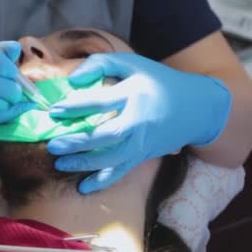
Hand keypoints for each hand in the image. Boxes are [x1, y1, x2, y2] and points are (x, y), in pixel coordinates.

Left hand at [47, 53, 230, 193]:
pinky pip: (122, 171)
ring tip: (60, 163)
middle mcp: (138, 121)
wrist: (197, 108)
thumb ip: (100, 64)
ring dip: (85, 163)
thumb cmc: (156, 81)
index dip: (77, 106)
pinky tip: (83, 188)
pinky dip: (103, 181)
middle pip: (106, 135)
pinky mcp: (143, 156)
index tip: (54, 111)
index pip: (102, 102)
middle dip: (78, 142)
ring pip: (112, 158)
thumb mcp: (131, 64)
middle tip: (54, 145)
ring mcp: (141, 142)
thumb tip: (72, 80)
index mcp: (134, 94)